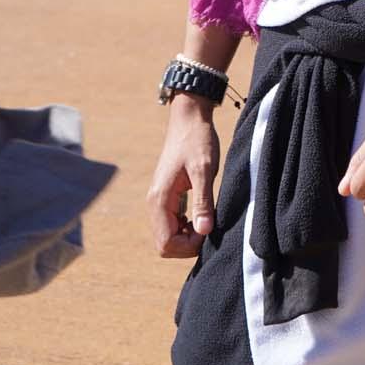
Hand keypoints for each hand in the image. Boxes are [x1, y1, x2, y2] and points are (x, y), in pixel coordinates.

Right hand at [147, 95, 219, 257]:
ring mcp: (159, 200)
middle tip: (209, 226)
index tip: (208, 229)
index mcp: (160, 199)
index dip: (188, 246)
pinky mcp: (166, 196)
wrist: (189, 118)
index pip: (165, 243)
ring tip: (207, 219)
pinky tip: (202, 214)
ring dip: (187, 236)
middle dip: (187, 244)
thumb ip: (203, 202)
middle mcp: (154, 202)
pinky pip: (171, 223)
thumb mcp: (204, 170)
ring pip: (167, 235)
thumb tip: (204, 231)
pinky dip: (186, 226)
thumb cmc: (198, 140)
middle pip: (164, 244)